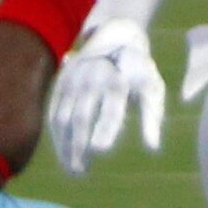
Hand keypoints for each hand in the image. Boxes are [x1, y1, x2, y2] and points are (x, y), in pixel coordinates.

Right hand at [47, 21, 164, 174]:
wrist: (113, 35)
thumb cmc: (137, 71)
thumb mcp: (151, 88)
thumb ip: (152, 118)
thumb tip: (153, 149)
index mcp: (117, 79)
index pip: (110, 108)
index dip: (105, 130)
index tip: (100, 152)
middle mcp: (91, 78)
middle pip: (82, 116)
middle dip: (79, 145)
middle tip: (81, 172)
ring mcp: (72, 80)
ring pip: (63, 117)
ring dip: (65, 146)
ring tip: (73, 170)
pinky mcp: (60, 84)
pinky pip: (54, 113)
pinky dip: (57, 136)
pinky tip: (64, 154)